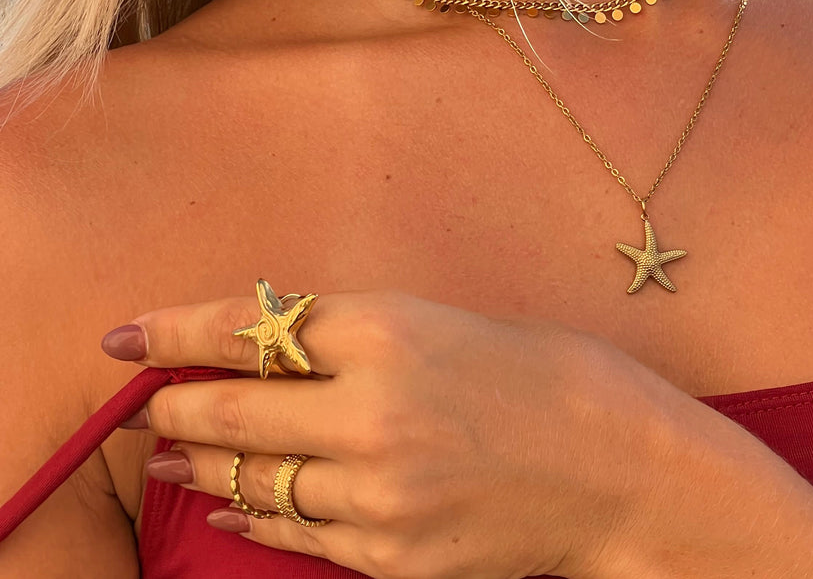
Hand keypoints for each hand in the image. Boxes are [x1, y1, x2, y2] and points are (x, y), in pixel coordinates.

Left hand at [102, 284, 664, 577]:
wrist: (620, 468)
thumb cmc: (543, 374)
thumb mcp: (445, 322)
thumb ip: (354, 334)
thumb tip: (268, 343)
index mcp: (391, 332)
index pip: (250, 328)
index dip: (176, 329)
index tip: (126, 333)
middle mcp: (373, 412)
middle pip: (231, 409)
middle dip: (172, 402)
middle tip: (142, 398)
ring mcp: (379, 493)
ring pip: (251, 479)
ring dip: (198, 463)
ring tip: (166, 451)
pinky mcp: (391, 555)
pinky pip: (295, 534)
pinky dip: (253, 513)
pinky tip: (230, 503)